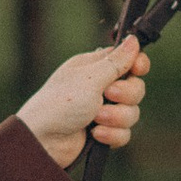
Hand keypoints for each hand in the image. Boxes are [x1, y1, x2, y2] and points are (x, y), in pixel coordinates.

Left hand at [17, 33, 146, 168]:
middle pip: (136, 87)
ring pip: (132, 112)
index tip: (137, 69)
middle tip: (108, 95)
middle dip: (126, 95)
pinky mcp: (102, 132)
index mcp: (94, 68)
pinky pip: (124, 133)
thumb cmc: (60, 103)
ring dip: (117, 117)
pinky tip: (95, 134)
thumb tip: (134, 39)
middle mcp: (100, 87)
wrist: (42, 141)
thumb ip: (116, 62)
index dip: (138, 65)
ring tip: (95, 119)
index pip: (128, 60)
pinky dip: (112, 135)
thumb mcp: (90, 78)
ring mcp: (102, 111)